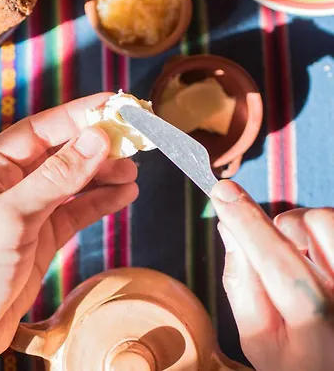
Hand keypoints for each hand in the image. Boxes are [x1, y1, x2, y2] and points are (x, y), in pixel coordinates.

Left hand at [0, 93, 137, 369]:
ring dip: (104, 174)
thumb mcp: (10, 217)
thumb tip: (96, 138)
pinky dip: (101, 202)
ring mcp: (30, 210)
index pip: (40, 129)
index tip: (113, 106)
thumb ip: (56, 178)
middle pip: (61, 154)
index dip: (77, 115)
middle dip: (96, 147)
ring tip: (133, 171)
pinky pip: (78, 211)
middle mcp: (11, 184)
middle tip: (133, 142)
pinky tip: (124, 194)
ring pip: (74, 182)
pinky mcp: (44, 236)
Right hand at [211, 180, 333, 370]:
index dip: (246, 222)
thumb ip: (239, 283)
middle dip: (281, 226)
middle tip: (276, 250)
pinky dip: (322, 235)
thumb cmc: (298, 361)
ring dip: (305, 230)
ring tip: (304, 259)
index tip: (221, 191)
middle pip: (311, 225)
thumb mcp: (259, 339)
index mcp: (314, 331)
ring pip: (328, 219)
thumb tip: (229, 229)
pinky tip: (321, 263)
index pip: (276, 263)